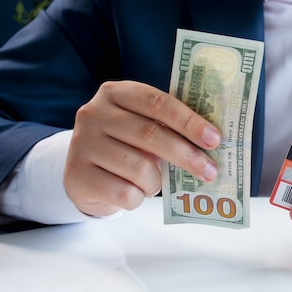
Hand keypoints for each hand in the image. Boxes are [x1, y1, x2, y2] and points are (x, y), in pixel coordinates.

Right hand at [64, 80, 220, 215]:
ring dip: (156, 182)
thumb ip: (168, 127)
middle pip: (150, 134)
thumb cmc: (125, 147)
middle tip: (210, 171)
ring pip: (139, 168)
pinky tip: (134, 193)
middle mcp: (94, 113)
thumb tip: (211, 143)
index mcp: (115, 93)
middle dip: (186, 155)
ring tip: (154, 183)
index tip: (214, 139)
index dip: (188, 121)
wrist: (84, 174)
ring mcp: (83, 145)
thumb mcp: (142, 127)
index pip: (157, 103)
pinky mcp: (77, 176)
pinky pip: (125, 193)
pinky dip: (139, 198)